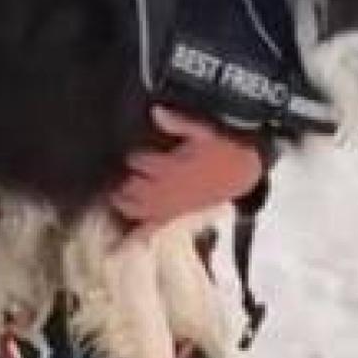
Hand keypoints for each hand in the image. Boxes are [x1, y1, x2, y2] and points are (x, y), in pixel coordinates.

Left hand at [113, 107, 263, 239]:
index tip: (131, 150)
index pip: (138, 161)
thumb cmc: (223, 148)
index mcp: (171, 166)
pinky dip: (134, 237)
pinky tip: (117, 246)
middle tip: (117, 173)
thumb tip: (155, 111)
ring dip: (121, 202)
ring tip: (114, 195)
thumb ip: (177, 122)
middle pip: (131, 187)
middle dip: (121, 180)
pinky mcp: (176, 215)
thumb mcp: (203, 130)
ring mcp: (170, 205)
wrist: (243, 171)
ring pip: (135, 209)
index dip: (132, 156)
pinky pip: (152, 229)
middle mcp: (166, 189)